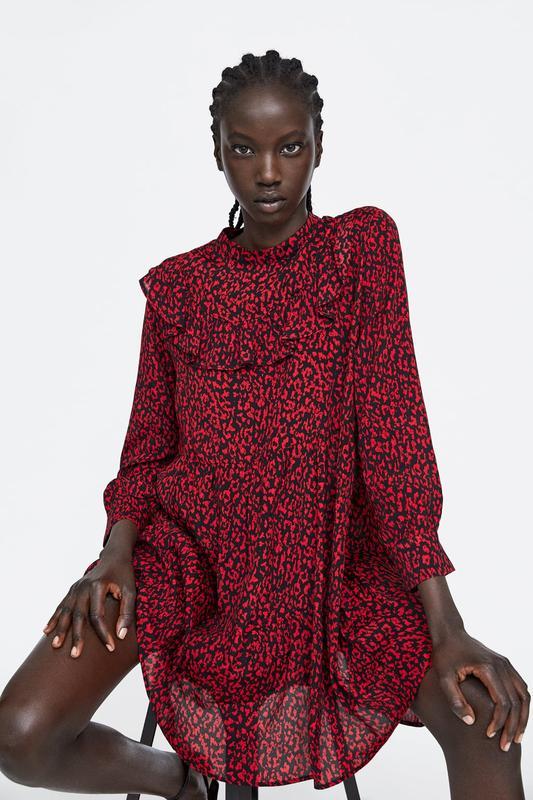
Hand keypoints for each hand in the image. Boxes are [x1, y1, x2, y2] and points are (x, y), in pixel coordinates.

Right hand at [42, 551, 135, 658]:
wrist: (113, 557)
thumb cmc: (124, 575)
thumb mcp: (130, 591)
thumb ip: (127, 612)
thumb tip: (121, 635)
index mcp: (98, 586)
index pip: (98, 615)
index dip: (103, 633)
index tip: (111, 647)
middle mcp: (83, 587)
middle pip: (78, 615)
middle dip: (76, 636)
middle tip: (75, 655)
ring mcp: (75, 588)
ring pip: (66, 612)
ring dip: (60, 629)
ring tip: (56, 646)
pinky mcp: (72, 590)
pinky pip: (61, 606)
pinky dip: (54, 618)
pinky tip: (46, 631)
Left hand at [431, 628, 529, 750]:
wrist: (449, 633)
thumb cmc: (445, 655)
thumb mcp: (443, 678)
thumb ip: (454, 699)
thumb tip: (470, 722)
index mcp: (488, 668)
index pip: (502, 703)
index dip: (498, 722)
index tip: (489, 736)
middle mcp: (502, 665)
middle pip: (517, 702)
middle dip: (513, 727)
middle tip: (505, 746)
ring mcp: (506, 664)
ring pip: (524, 696)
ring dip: (522, 718)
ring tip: (516, 738)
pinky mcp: (505, 665)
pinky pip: (520, 688)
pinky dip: (521, 706)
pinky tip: (515, 720)